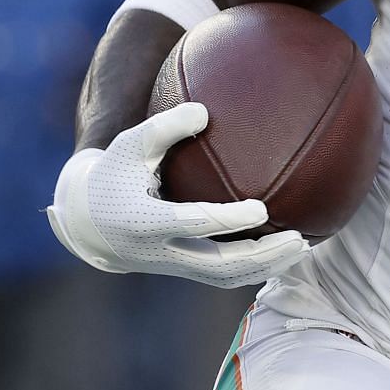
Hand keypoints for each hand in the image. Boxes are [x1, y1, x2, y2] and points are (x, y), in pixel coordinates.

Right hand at [47, 103, 309, 287]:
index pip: (191, 223)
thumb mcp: (130, 144)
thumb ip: (165, 127)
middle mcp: (159, 251)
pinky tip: (284, 252)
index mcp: (143, 220)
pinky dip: (255, 269)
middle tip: (297, 239)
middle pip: (216, 266)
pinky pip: (223, 277)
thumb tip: (205, 112)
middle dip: (259, 257)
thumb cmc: (114, 173)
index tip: (262, 209)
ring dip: (265, 268)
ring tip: (302, 248)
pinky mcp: (182, 270)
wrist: (87, 222)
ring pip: (224, 278)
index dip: (227, 220)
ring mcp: (172, 266)